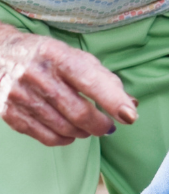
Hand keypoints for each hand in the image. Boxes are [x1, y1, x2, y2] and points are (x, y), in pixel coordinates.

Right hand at [0, 22, 135, 145]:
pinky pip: (45, 136)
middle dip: (101, 125)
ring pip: (63, 128)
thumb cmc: (49, 58)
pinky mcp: (9, 111)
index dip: (113, 101)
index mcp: (58, 56)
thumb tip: (130, 105)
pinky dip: (63, 139)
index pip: (90, 81)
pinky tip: (69, 133)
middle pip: (78, 112)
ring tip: (87, 128)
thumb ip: (105, 80)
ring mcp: (19, 94)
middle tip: (108, 127)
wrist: (0, 53)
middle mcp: (36, 74)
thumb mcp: (77, 57)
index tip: (130, 116)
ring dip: (83, 132)